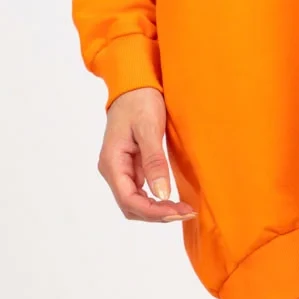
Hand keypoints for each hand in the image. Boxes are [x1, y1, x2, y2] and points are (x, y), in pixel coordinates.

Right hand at [97, 87, 196, 223]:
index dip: (154, 211)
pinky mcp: (131, 166)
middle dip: (158, 214)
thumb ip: (154, 161)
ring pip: (135, 202)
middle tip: (186, 211)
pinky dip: (157, 199)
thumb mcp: (148, 129)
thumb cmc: (140, 101)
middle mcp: (113, 169)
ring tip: (183, 208)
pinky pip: (141, 191)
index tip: (178, 211)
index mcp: (112, 162)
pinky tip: (174, 198)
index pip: (129, 200)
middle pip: (131, 206)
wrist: (134, 85)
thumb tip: (161, 193)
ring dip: (157, 210)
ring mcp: (121, 169)